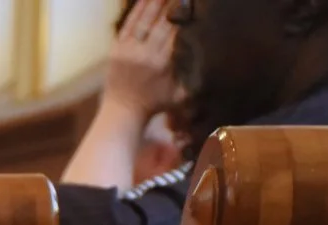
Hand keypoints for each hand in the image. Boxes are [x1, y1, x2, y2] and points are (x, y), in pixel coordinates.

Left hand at [104, 0, 180, 117]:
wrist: (123, 111)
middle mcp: (145, 54)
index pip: (174, 31)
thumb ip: (191, 79)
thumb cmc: (154, 104)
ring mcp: (129, 50)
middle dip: (170, 4)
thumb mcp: (178, 94)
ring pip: (143, 20)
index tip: (187, 2)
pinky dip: (136, 11)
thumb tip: (210, 66)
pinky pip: (128, 25)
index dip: (181, 15)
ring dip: (154, 3)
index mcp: (162, 63)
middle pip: (160, 22)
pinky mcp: (116, 49)